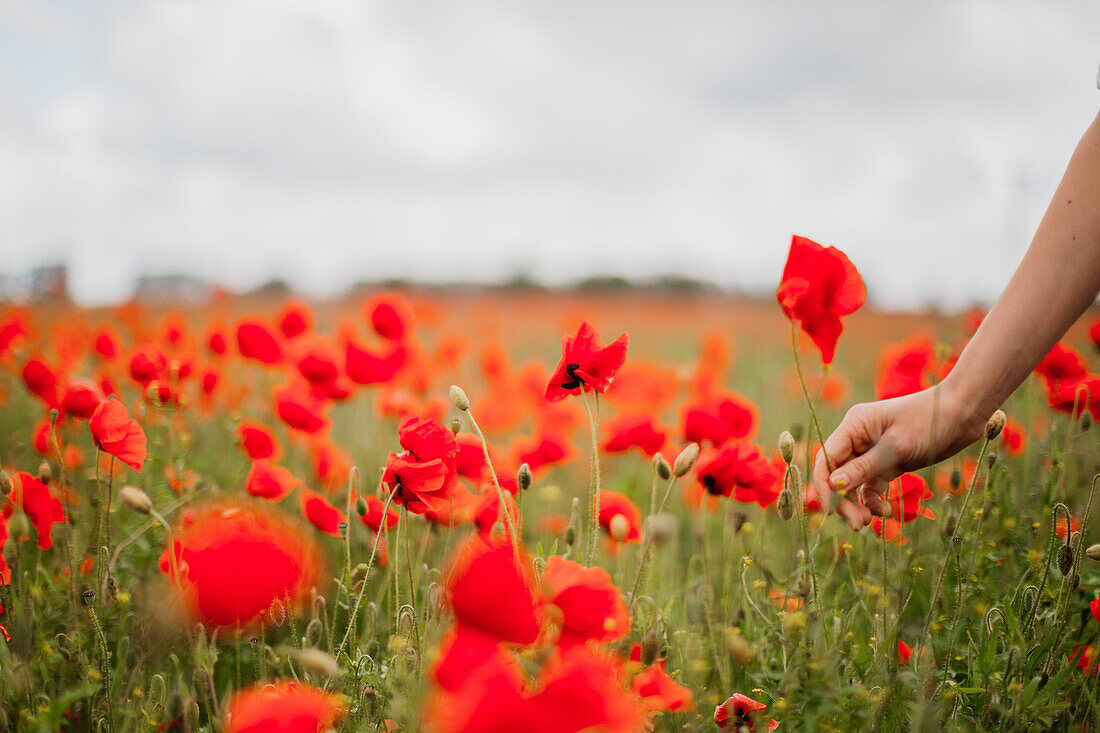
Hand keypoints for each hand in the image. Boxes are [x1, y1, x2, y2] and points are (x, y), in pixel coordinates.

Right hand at [812, 382, 988, 529]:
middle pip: (837, 474)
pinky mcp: (886, 463)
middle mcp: (857, 438)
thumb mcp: (895, 448)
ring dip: (856, 504)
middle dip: (843, 500)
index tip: (831, 510)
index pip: (826, 458)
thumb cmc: (928, 422)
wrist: (962, 414)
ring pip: (852, 483)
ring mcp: (870, 451)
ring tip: (867, 523)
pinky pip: (870, 485)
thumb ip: (863, 468)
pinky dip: (873, 500)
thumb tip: (833, 485)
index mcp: (853, 426)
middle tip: (857, 524)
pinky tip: (885, 511)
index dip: (825, 485)